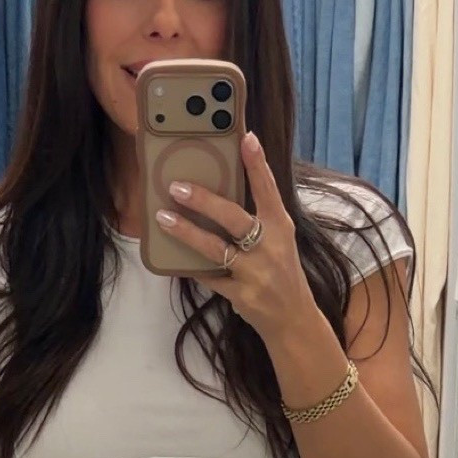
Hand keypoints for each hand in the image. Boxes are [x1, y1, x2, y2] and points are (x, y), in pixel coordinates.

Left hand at [156, 131, 316, 352]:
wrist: (294, 320)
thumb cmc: (282, 273)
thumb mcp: (279, 242)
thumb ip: (258, 218)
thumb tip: (220, 190)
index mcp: (280, 229)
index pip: (268, 191)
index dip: (257, 164)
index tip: (246, 137)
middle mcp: (270, 249)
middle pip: (234, 219)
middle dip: (204, 201)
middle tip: (177, 187)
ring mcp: (255, 274)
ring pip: (215, 249)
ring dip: (186, 232)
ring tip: (163, 217)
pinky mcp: (242, 295)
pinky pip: (209, 277)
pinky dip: (192, 266)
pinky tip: (174, 257)